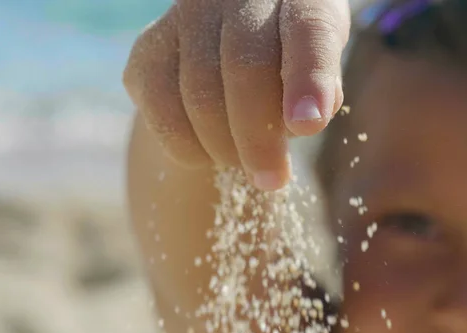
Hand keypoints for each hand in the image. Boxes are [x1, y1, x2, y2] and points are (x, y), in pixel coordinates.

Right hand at [124, 0, 349, 190]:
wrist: (226, 52)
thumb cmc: (285, 66)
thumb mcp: (318, 70)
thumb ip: (320, 90)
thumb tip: (303, 120)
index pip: (307, 31)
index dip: (308, 78)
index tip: (309, 126)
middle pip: (245, 66)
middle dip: (258, 137)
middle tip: (272, 180)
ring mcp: (184, 18)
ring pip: (198, 92)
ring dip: (224, 147)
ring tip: (243, 164)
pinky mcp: (147, 50)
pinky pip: (161, 109)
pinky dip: (187, 146)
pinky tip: (208, 152)